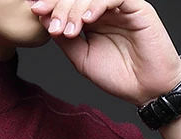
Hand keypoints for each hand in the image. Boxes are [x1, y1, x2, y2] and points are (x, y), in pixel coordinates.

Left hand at [28, 0, 180, 105]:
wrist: (146, 89)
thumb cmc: (118, 76)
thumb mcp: (82, 58)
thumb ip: (65, 40)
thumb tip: (44, 21)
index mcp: (91, 19)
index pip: (68, 4)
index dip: (51, 4)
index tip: (34, 10)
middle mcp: (104, 9)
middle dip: (60, 6)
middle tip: (53, 25)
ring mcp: (120, 7)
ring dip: (76, 8)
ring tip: (69, 29)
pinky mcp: (137, 7)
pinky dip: (98, 4)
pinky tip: (88, 19)